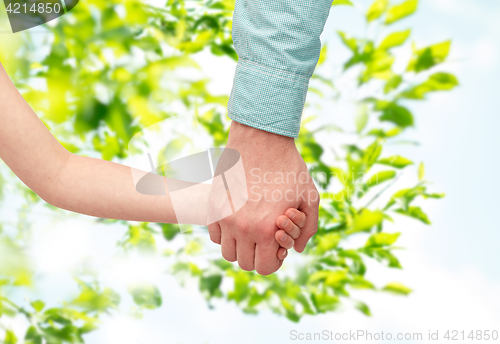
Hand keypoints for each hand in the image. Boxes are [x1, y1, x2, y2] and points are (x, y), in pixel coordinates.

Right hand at [208, 121, 318, 274]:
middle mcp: (243, 228)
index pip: (265, 268)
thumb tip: (297, 249)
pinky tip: (239, 219)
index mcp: (268, 229)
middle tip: (265, 239)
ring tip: (251, 230)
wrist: (261, 138)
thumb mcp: (310, 196)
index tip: (277, 248)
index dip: (273, 262)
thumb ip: (308, 227)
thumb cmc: (289, 166)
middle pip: (244, 263)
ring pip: (227, 252)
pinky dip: (226, 234)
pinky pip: (215, 235)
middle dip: (257, 255)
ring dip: (240, 247)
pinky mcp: (214, 205)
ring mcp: (225, 217)